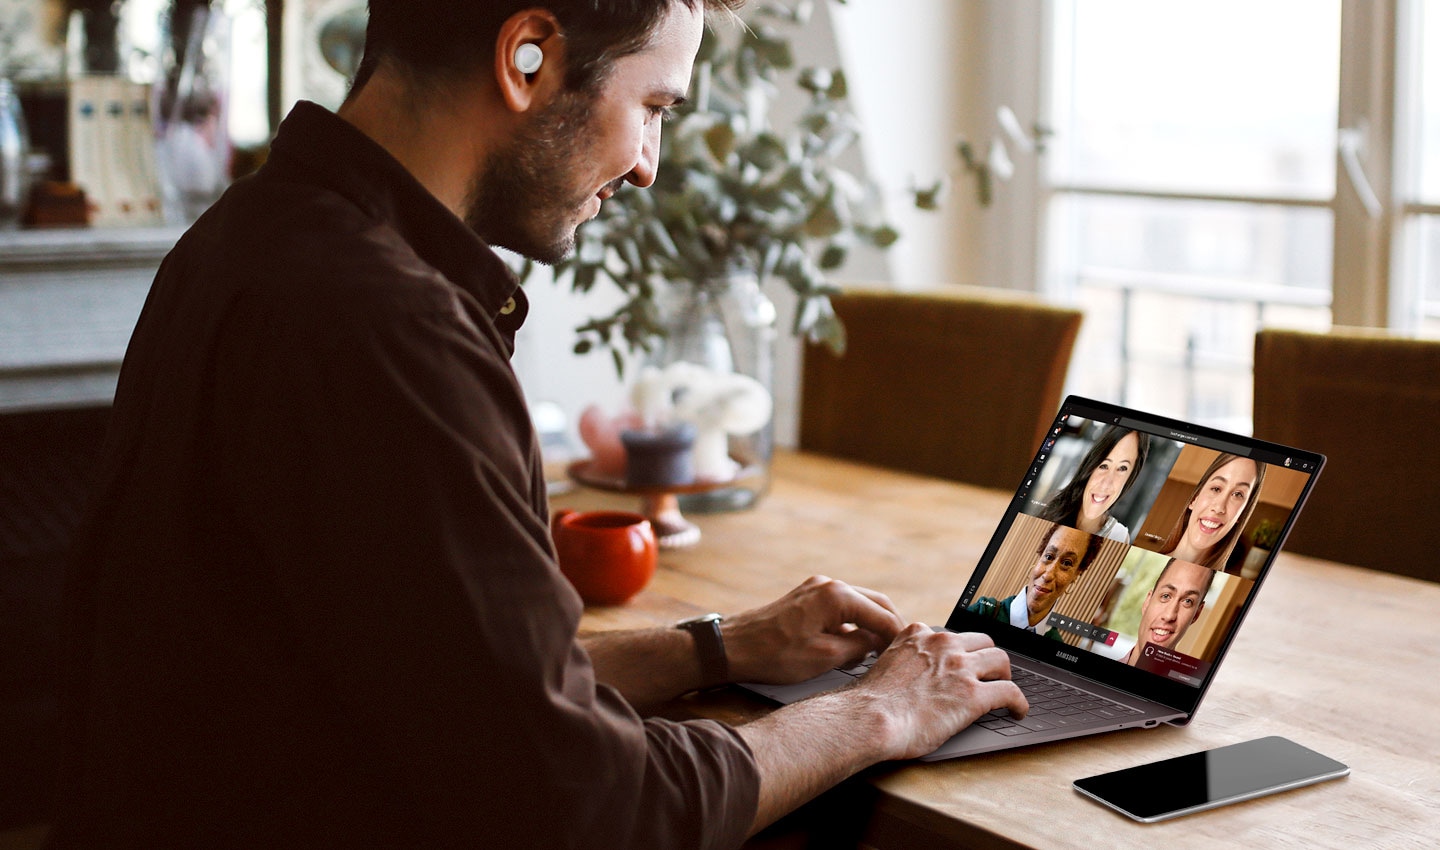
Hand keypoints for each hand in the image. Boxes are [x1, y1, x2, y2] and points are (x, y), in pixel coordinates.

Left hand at [723, 575, 904, 684]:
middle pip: (874, 603)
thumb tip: (877, 643)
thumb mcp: (825, 657)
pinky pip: (840, 608)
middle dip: (888, 626)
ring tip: (878, 652)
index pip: (882, 614)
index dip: (897, 636)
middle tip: (899, 651)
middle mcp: (828, 585)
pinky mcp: (806, 598)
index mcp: (836, 596)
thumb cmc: (773, 654)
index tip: (908, 653)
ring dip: (870, 625)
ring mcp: (816, 589)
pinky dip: (851, 624)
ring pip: (857, 605)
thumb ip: (858, 647)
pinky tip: (853, 645)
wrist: (733, 647)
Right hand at [852, 624, 1027, 760]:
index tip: (963, 662)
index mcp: (918, 635)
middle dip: (986, 658)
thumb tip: (911, 679)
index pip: (951, 635)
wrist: (868, 719)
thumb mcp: (886, 665)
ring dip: (1004, 676)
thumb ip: (904, 662)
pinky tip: (1018, 711)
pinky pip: (1010, 692)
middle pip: (982, 641)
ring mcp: (960, 667)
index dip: (961, 651)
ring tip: (1004, 690)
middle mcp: (942, 644)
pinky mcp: (974, 695)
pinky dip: (1019, 702)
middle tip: (988, 675)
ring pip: (1000, 661)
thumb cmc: (870, 704)